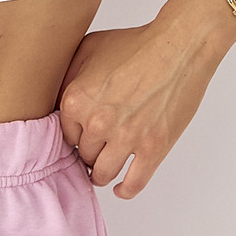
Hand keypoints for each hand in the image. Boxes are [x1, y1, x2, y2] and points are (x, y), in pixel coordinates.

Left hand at [56, 22, 220, 198]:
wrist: (176, 48)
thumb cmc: (135, 45)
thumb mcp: (89, 48)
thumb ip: (68, 76)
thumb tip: (58, 99)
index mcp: (77, 100)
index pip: (64, 135)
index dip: (73, 136)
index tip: (79, 138)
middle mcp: (97, 123)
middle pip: (83, 155)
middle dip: (88, 153)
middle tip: (95, 151)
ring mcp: (125, 139)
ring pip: (103, 173)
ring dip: (102, 173)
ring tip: (103, 170)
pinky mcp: (152, 149)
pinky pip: (134, 183)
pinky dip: (126, 190)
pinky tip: (121, 188)